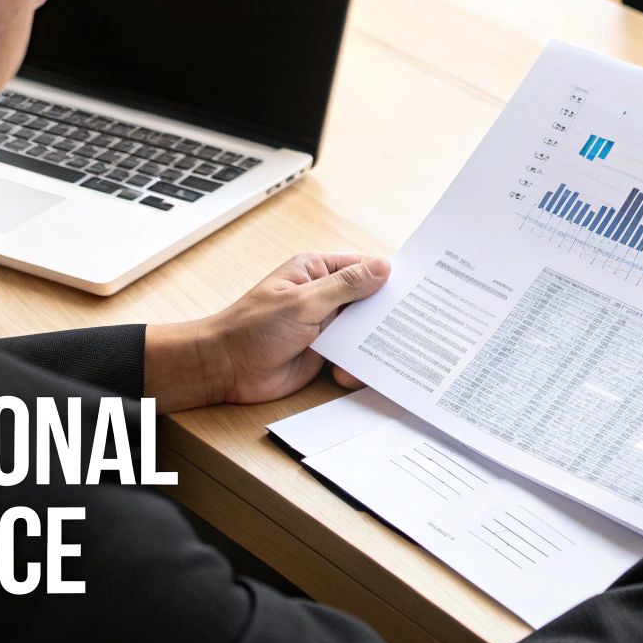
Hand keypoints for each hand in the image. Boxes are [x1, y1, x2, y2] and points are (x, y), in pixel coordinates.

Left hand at [143, 252, 389, 411]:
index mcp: (316, 272)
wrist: (225, 369)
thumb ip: (345, 286)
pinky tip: (355, 374)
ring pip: (363, 332)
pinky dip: (358, 366)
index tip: (416, 287)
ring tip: (388, 353)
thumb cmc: (253, 327)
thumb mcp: (304, 302)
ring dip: (372, 344)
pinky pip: (352, 357)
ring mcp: (325, 326)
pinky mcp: (324, 354)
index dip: (388, 277)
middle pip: (368, 301)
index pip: (362, 268)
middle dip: (386, 315)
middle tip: (413, 324)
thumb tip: (383, 268)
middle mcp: (323, 296)